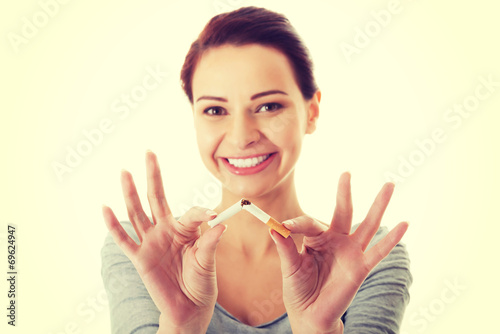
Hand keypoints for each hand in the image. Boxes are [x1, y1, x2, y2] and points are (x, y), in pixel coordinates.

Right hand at [101, 151, 225, 332]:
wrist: (189, 308)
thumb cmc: (201, 283)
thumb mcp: (208, 261)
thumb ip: (211, 242)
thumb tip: (220, 223)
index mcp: (185, 230)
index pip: (190, 212)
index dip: (200, 212)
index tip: (211, 215)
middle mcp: (165, 231)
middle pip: (156, 198)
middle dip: (153, 176)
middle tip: (150, 152)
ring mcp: (150, 242)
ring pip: (137, 212)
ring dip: (130, 193)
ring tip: (125, 172)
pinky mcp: (139, 257)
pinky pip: (123, 240)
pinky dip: (113, 225)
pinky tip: (106, 208)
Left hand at [270, 172, 407, 333]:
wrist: (310, 315)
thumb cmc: (298, 290)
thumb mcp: (290, 267)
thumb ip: (286, 248)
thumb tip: (273, 227)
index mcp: (316, 239)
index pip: (308, 223)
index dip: (295, 223)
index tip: (283, 225)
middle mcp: (335, 241)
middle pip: (343, 212)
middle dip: (345, 193)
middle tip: (347, 173)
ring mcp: (350, 252)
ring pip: (367, 224)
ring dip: (378, 205)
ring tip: (389, 185)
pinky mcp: (361, 267)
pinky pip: (379, 251)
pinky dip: (392, 239)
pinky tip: (404, 224)